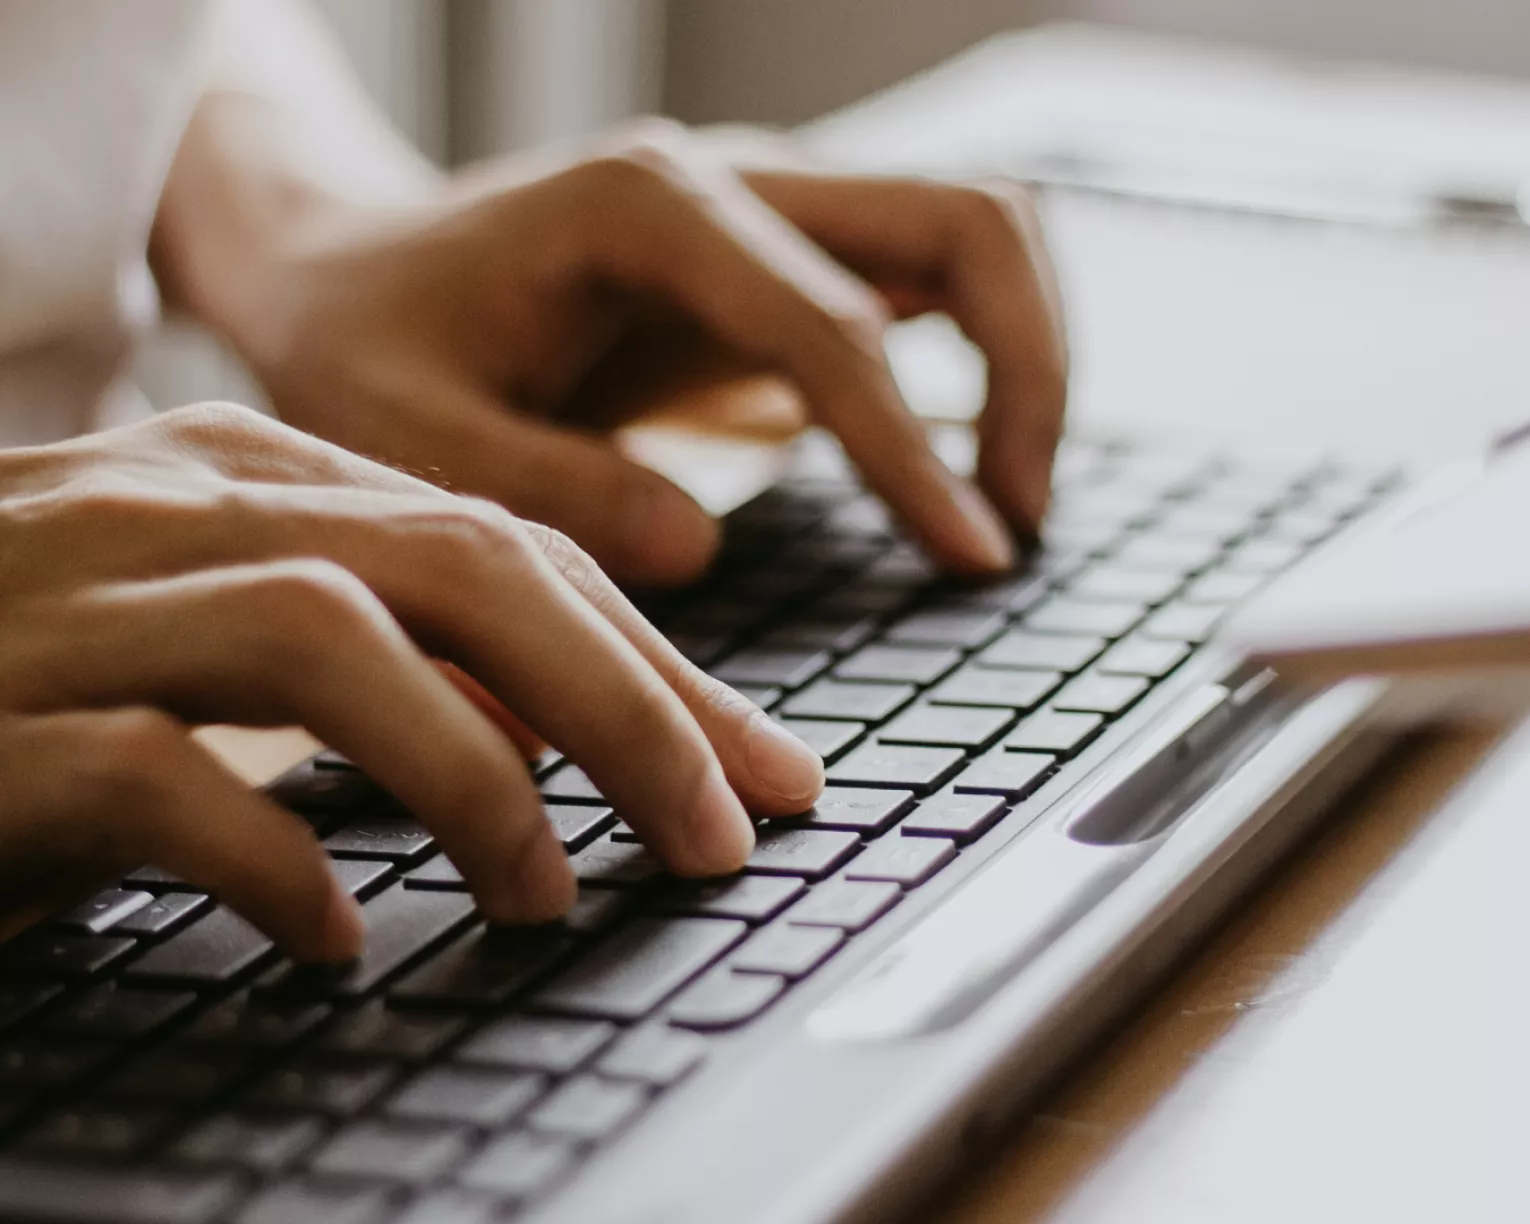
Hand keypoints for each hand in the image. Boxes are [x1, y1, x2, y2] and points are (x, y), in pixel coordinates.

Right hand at [0, 403, 822, 959]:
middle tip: (721, 835)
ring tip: (550, 894)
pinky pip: (156, 775)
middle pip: (464, 568)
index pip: (511, 550)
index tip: (763, 773)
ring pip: (333, 638)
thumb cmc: (34, 682)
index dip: (658, 665)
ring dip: (478, 779)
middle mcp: (175, 511)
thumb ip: (382, 660)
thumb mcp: (228, 647)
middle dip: (628, 704)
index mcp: (253, 477)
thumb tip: (554, 743)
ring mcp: (74, 606)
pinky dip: (275, 860)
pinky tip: (337, 942)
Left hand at [159, 110, 1066, 585]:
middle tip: (1013, 523)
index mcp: (648, 208)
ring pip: (976, 232)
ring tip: (1005, 505)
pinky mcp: (781, 257)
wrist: (347, 271)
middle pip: (970, 220)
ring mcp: (771, 208)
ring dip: (1027, 358)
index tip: (969, 556)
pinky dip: (979, 361)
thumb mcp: (411, 432)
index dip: (912, 450)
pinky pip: (929, 281)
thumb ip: (549, 485)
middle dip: (1030, 370)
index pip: (836, 323)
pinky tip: (952, 472)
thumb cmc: (369, 348)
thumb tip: (703, 545)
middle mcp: (735, 182)